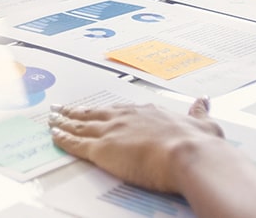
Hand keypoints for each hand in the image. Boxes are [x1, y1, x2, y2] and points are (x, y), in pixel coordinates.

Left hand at [50, 98, 224, 193]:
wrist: (188, 154)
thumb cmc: (198, 144)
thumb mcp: (203, 124)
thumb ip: (199, 113)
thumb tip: (203, 102)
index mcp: (149, 113)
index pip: (120, 111)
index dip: (105, 110)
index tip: (96, 108)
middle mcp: (127, 118)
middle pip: (95, 114)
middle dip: (77, 112)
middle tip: (62, 108)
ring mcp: (112, 132)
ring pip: (80, 125)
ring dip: (64, 122)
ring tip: (52, 118)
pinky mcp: (102, 150)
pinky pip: (76, 144)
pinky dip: (63, 139)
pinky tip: (54, 135)